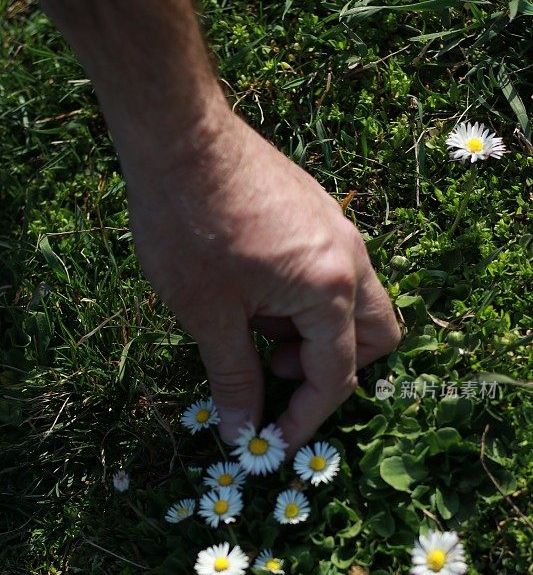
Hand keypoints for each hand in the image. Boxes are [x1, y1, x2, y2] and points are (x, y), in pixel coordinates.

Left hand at [122, 105, 399, 453]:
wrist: (178, 132)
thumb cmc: (187, 226)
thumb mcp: (208, 315)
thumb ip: (234, 377)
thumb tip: (241, 429)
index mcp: (331, 289)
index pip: (336, 376)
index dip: (304, 418)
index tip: (272, 441)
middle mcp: (351, 258)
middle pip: (376, 338)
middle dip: (333, 368)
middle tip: (276, 365)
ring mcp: (339, 229)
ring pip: (355, 302)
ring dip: (315, 331)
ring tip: (253, 319)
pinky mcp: (320, 212)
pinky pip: (334, 271)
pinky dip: (306, 298)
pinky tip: (254, 286)